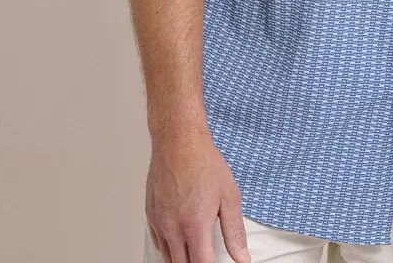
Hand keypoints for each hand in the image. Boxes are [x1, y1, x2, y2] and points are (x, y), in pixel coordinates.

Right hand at [145, 126, 250, 262]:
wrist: (179, 142)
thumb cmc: (203, 163)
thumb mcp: (230, 196)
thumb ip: (235, 231)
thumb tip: (242, 257)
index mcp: (195, 225)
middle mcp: (173, 228)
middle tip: (207, 255)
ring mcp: (159, 222)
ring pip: (168, 258)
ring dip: (182, 259)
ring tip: (196, 251)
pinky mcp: (151, 215)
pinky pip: (158, 243)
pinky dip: (169, 248)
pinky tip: (180, 241)